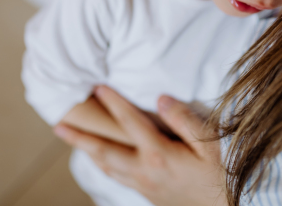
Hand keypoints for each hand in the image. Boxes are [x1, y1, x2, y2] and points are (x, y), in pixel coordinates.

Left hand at [54, 86, 226, 205]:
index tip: (99, 88)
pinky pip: (116, 177)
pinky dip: (103, 164)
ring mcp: (143, 185)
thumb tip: (161, 99)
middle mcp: (144, 171)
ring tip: (73, 138)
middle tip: (59, 125)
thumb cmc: (221, 174)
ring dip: (88, 151)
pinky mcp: (147, 193)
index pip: (130, 124)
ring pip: (107, 167)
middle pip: (104, 151)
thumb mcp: (209, 145)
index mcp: (159, 156)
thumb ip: (184, 120)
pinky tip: (101, 159)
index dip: (114, 103)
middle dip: (80, 137)